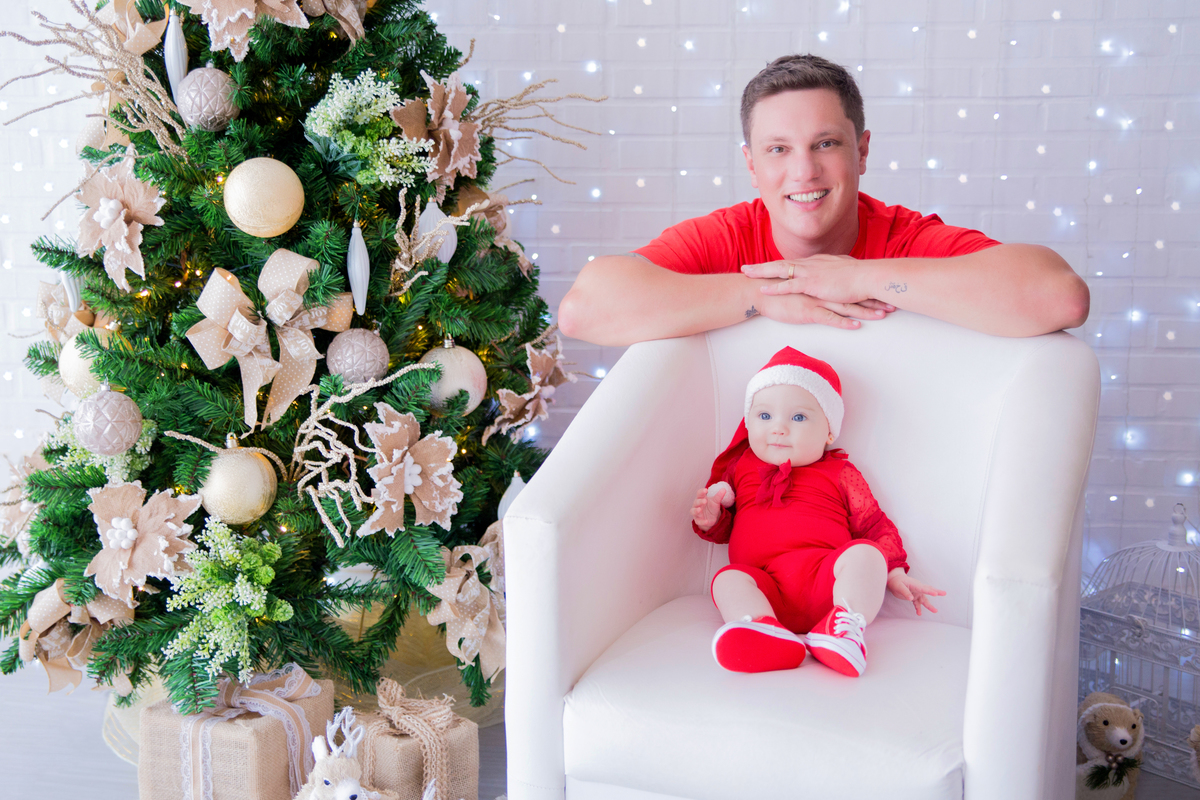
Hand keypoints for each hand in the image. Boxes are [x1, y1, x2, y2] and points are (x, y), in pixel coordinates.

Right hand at [691, 486, 726, 530]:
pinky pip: (698, 521)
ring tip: (699, 510)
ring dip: (696, 510)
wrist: (711, 517)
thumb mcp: (716, 502)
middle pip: (696, 502)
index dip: (701, 492)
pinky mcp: (698, 520)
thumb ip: (719, 496)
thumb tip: (724, 489)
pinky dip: (702, 521)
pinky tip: (706, 521)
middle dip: (700, 502)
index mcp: (701, 498)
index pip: (699, 493)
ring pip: (693, 511)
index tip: (706, 490)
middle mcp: (697, 505)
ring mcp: (696, 513)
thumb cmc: (711, 507)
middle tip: (705, 501)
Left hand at [743, 255, 894, 307]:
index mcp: (818, 262)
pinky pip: (789, 285)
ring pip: (781, 271)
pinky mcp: (813, 284)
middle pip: (781, 263)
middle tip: (746, 268)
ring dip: (762, 273)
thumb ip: (835, 274)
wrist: (869, 277)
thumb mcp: (844, 273)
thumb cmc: (861, 277)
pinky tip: (763, 290)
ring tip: (747, 274)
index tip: (764, 267)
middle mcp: (811, 264)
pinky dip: (775, 287)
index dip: (777, 265)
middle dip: (762, 266)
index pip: (793, 263)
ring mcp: (811, 273)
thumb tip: (832, 277)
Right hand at [755, 289, 890, 330]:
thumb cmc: (778, 292)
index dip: (868, 292)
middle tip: (893, 305)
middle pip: (854, 297)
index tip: (884, 296)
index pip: (850, 288)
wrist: (759, 291)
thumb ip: (814, 289)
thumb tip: (824, 292)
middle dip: (874, 301)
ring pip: (846, 307)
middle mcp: (823, 291)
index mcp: (822, 285)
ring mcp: (817, 300)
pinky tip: (856, 325)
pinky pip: (830, 317)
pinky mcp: (808, 311)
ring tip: (882, 315)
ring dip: (865, 311)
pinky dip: (844, 322)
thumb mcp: (800, 288)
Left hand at [886, 568, 944, 615]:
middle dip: (936, 592)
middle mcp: (917, 588)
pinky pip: (917, 603)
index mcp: (915, 584)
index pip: (923, 588)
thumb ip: (905, 592)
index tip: (936, 594)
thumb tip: (911, 599)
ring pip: (924, 600)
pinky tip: (919, 613)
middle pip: (928, 590)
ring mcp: (916, 593)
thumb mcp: (899, 587)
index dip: (929, 591)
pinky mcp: (914, 597)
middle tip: (944, 593)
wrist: (894, 580)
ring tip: (935, 611)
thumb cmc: (896, 582)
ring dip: (929, 605)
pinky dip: (918, 608)